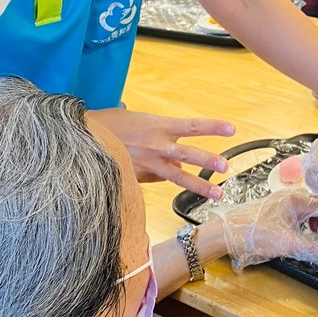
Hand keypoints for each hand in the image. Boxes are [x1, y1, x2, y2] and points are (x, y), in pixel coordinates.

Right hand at [90, 108, 233, 199]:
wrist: (84, 135)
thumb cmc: (114, 125)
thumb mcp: (143, 123)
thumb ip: (163, 141)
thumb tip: (179, 165)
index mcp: (160, 125)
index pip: (193, 126)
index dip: (213, 126)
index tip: (232, 128)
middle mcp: (156, 144)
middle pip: (188, 153)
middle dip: (208, 160)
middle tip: (226, 167)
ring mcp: (147, 163)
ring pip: (178, 176)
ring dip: (199, 184)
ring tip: (217, 193)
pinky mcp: (137, 177)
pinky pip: (157, 181)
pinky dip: (163, 181)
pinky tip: (165, 177)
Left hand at [212, 189, 317, 270]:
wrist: (228, 233)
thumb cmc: (254, 233)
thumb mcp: (288, 244)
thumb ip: (314, 250)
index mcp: (296, 198)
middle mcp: (291, 196)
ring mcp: (284, 202)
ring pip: (309, 210)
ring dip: (316, 223)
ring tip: (317, 238)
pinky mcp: (278, 210)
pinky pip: (300, 213)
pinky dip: (305, 224)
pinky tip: (303, 235)